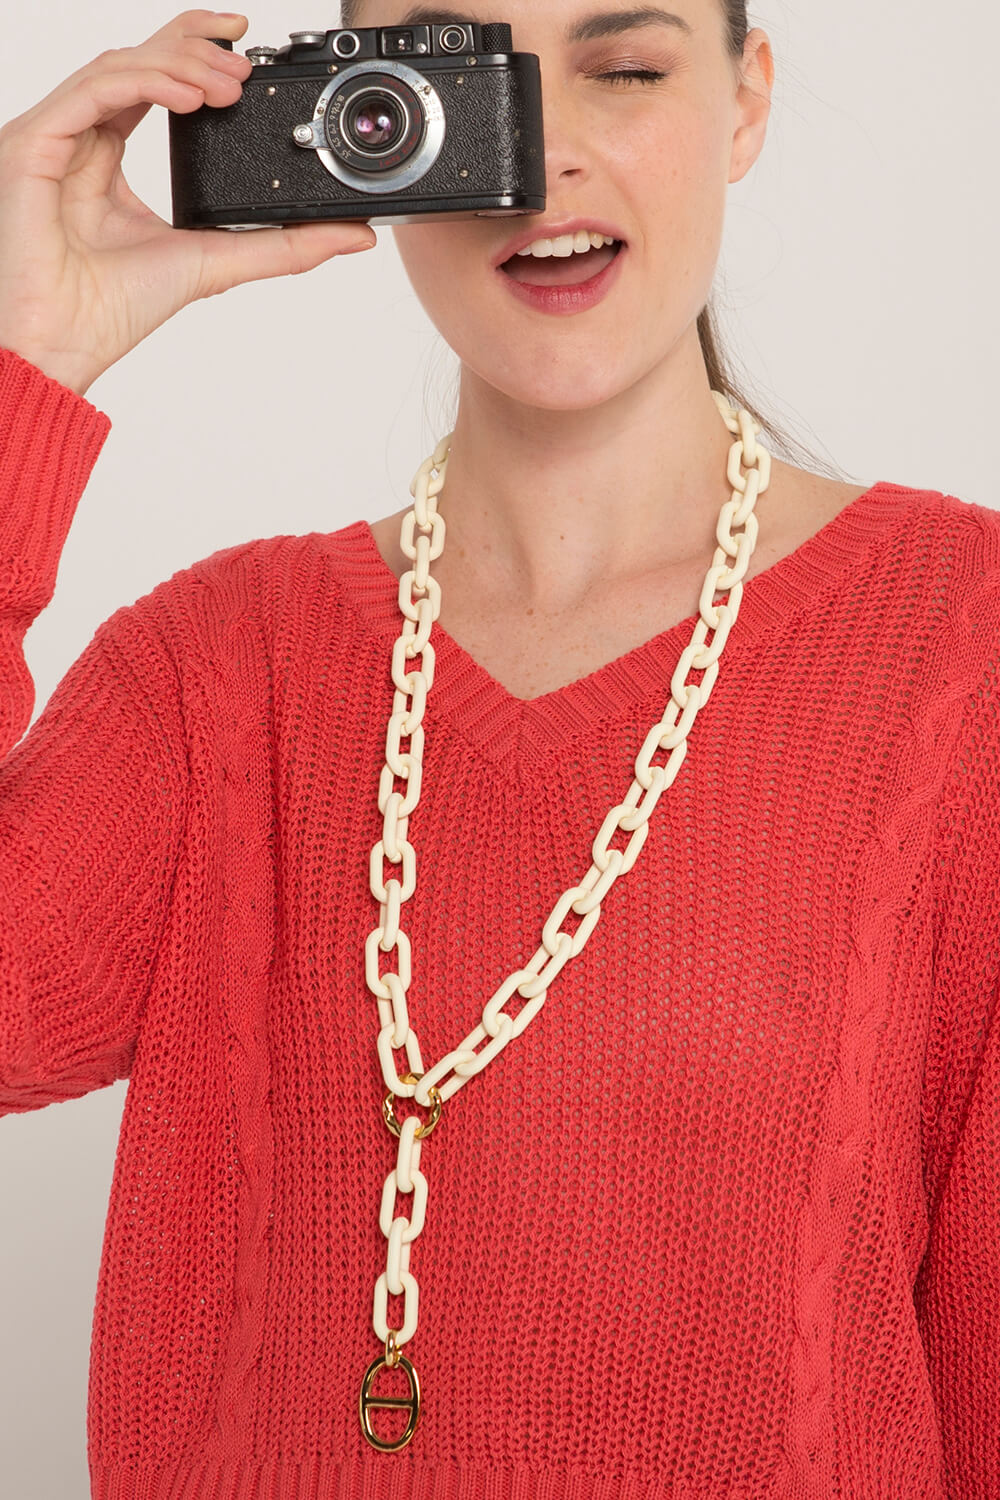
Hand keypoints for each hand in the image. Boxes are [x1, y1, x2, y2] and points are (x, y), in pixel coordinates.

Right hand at [0, 11, 376, 396]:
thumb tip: (355, 235)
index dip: (197, 55)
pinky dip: (146, 82)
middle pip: (138, 60)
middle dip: (195, 48)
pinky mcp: (36, 140)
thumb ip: (286, 245)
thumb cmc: (116, 309)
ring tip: (228, 83)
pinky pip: (95, 89)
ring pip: (121, 66)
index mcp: (113, 158)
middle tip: (246, 65)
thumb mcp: (220, 261)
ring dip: (180, 63)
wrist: (66, 342)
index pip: (155, 83)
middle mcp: (84, 138)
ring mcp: (57, 135)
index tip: (248, 54)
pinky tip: (190, 95)